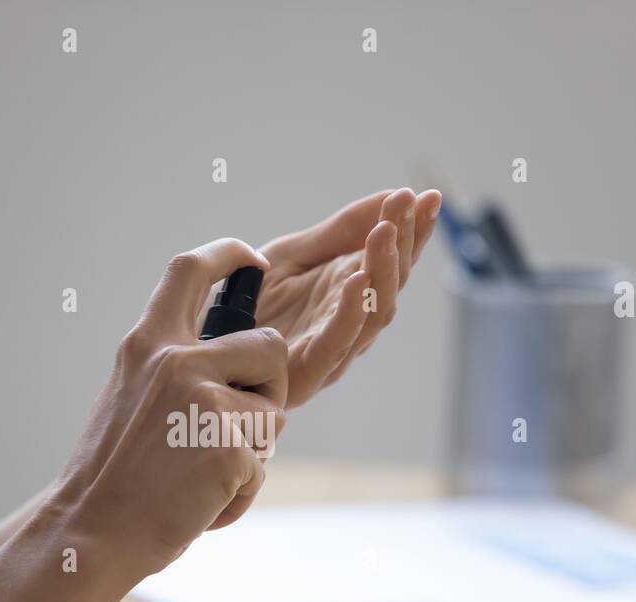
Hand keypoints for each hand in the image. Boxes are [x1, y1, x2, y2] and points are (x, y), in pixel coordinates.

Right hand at [55, 239, 288, 574]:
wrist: (90, 533)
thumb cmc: (111, 478)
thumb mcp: (127, 398)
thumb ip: (169, 369)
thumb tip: (223, 359)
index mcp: (148, 344)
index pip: (191, 269)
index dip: (230, 254)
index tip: (255, 260)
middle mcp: (177, 361)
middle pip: (269, 345)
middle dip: (269, 387)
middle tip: (238, 427)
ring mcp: (205, 402)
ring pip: (273, 412)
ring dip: (252, 448)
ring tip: (201, 475)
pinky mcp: (229, 447)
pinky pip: (261, 465)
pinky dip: (239, 493)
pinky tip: (200, 504)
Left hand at [256, 187, 441, 407]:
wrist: (206, 346)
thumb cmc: (249, 306)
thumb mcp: (293, 254)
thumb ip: (341, 230)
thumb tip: (396, 194)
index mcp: (350, 292)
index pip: (393, 259)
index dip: (414, 229)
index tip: (429, 196)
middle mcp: (349, 322)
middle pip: (391, 284)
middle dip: (403, 242)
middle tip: (407, 204)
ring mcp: (333, 350)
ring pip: (373, 313)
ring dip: (383, 270)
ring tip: (384, 231)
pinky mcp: (308, 374)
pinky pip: (336, 343)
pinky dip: (351, 312)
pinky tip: (358, 279)